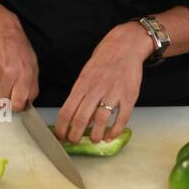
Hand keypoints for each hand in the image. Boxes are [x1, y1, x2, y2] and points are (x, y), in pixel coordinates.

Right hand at [0, 11, 38, 111]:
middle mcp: (6, 74)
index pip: (17, 104)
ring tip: (3, 77)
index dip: (17, 106)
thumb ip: (32, 87)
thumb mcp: (33, 65)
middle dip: (8, 99)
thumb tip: (26, 103)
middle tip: (11, 88)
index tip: (18, 104)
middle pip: (3, 103)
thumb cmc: (18, 46)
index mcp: (22, 74)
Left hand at [56, 22, 151, 144]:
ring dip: (95, 135)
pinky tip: (110, 136)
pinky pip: (121, 118)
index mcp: (82, 84)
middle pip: (81, 118)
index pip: (66, 111)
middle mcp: (96, 90)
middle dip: (75, 135)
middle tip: (74, 142)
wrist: (125, 46)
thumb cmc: (103, 61)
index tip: (60, 137)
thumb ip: (81, 94)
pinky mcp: (128, 96)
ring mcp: (113, 93)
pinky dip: (115, 131)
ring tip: (94, 140)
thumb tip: (75, 116)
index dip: (61, 128)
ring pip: (100, 120)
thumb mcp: (86, 74)